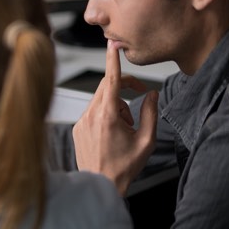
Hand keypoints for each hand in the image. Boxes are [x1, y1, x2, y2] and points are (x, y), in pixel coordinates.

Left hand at [72, 40, 158, 194]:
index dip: (112, 60)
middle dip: (123, 89)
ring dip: (116, 106)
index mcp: (107, 115)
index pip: (110, 80)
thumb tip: (152, 94)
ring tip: (125, 128)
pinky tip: (112, 133)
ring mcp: (81, 121)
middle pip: (106, 87)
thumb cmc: (124, 166)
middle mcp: (90, 115)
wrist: (101, 184)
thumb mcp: (146, 140)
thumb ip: (151, 113)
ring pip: (100, 100)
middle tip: (139, 98)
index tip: (112, 44)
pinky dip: (105, 115)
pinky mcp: (77, 128)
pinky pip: (92, 111)